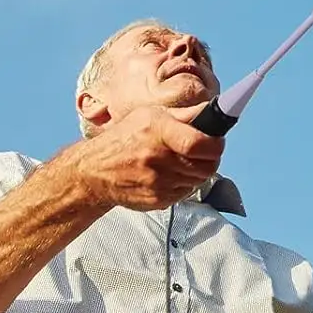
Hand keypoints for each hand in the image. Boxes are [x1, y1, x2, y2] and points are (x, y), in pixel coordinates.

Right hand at [78, 103, 224, 212]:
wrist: (95, 171)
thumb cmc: (125, 138)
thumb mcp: (149, 115)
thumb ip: (183, 116)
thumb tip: (213, 112)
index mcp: (158, 131)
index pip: (200, 144)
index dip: (216, 145)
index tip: (217, 141)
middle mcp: (158, 158)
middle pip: (206, 166)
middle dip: (211, 158)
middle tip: (205, 151)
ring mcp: (158, 182)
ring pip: (198, 180)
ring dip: (197, 171)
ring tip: (183, 161)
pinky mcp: (157, 200)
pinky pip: (185, 192)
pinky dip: (184, 183)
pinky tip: (170, 173)